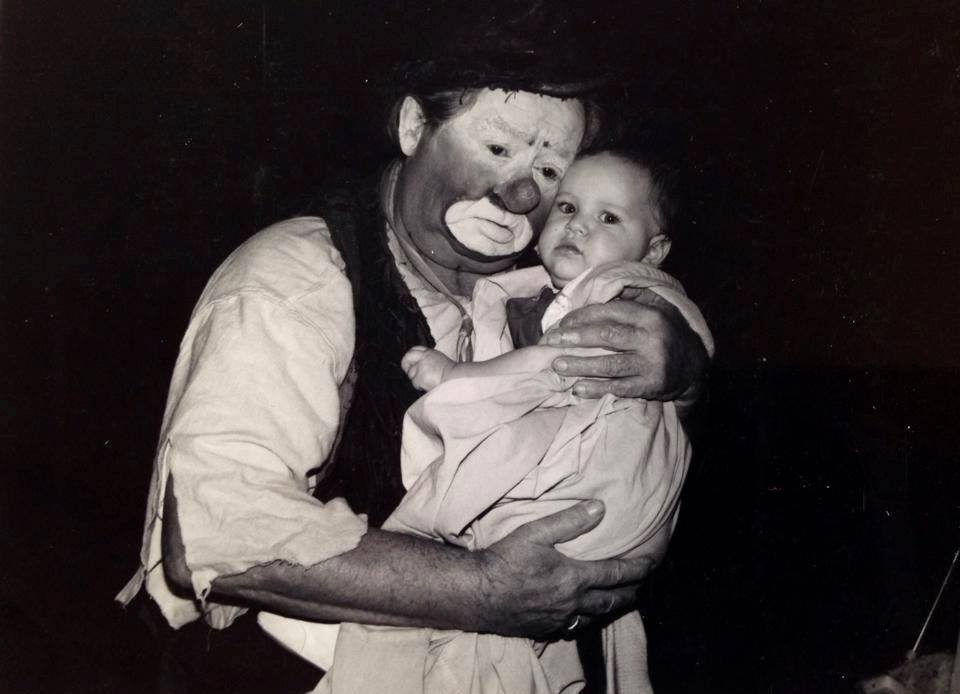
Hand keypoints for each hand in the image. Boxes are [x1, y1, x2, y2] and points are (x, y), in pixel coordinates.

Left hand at [401, 346, 453, 390]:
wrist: (456, 380)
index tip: (410, 361)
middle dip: (405, 363)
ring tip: (426, 382)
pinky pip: (415, 383)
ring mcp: (421, 367)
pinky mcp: (420, 376)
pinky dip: (420, 386)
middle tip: (407, 370)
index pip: (415, 349)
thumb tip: (419, 365)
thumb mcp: (440, 360)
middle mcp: (424, 357)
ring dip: (416, 379)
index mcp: (430, 353)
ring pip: (411, 374)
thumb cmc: (451, 373)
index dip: (410, 355)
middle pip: (407, 357)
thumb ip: (428, 360)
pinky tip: (428, 386)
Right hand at [474, 501, 654, 638]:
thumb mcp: (535, 532)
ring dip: (611, 609)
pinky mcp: (543, 629)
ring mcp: (558, 619)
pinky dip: (586, 620)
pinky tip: (582, 615)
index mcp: (574, 578)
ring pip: (595, 618)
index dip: (637, 568)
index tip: (652, 562)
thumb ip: (570, 520)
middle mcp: (572, 603)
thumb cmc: (504, 560)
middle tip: (642, 586)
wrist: (476, 593)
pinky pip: (574, 628)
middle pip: (612, 601)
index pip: (616, 574)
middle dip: (631, 593)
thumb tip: (600, 508)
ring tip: (619, 601)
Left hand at [540, 290, 707, 400]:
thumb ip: (627, 302)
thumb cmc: (664, 334)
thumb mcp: (653, 312)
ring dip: (580, 365)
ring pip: (610, 364)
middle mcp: (652, 338)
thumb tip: (589, 293)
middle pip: (607, 336)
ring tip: (557, 365)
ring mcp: (652, 364)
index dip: (582, 316)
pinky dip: (597, 388)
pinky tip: (578, 388)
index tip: (561, 323)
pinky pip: (619, 387)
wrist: (694, 366)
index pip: (610, 312)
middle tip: (551, 342)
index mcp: (650, 316)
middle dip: (575, 338)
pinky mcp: (651, 386)